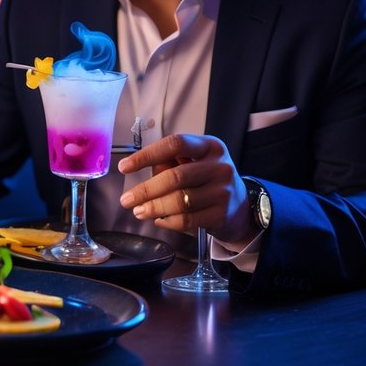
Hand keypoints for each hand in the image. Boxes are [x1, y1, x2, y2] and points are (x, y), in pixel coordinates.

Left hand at [116, 134, 254, 244]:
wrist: (241, 208)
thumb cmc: (208, 180)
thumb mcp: (193, 163)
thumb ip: (168, 163)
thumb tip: (137, 169)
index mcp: (210, 146)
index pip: (175, 144)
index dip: (147, 154)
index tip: (124, 167)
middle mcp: (220, 166)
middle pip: (175, 177)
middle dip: (145, 190)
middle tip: (126, 199)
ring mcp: (223, 192)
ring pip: (179, 201)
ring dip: (153, 208)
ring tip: (138, 211)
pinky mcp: (221, 215)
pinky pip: (186, 220)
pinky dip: (167, 221)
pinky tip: (158, 220)